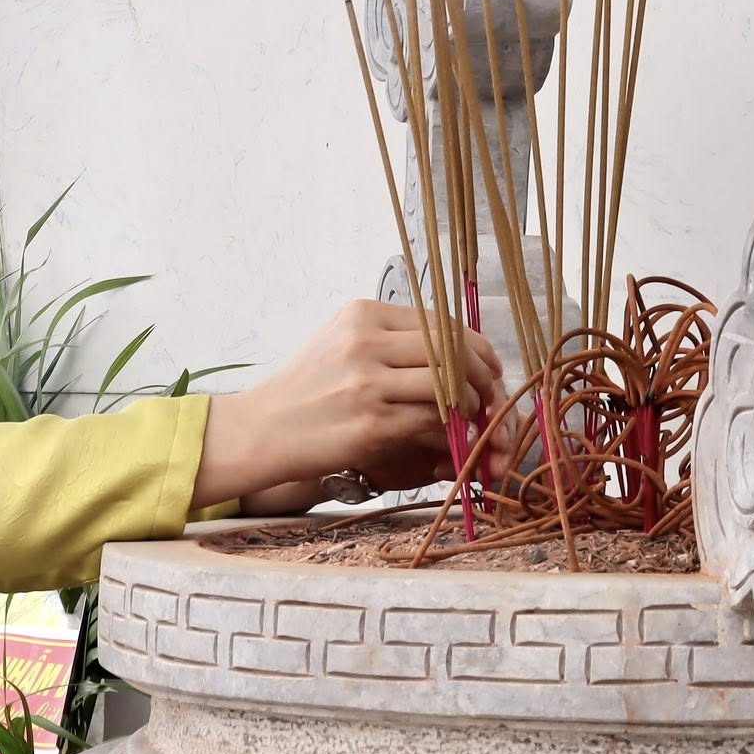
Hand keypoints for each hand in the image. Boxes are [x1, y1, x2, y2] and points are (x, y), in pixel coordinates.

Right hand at [193, 300, 503, 508]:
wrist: (263, 429)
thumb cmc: (307, 391)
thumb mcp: (343, 344)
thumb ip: (393, 342)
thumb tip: (459, 353)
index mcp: (363, 315)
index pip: (442, 324)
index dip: (477, 348)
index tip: (490, 368)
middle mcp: (366, 342)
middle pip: (453, 351)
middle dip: (484, 377)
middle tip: (490, 398)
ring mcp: (368, 383)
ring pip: (449, 387)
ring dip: (470, 407)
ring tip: (468, 419)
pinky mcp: (372, 424)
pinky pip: (432, 422)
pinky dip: (449, 432)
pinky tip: (448, 438)